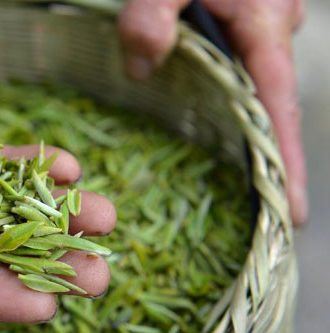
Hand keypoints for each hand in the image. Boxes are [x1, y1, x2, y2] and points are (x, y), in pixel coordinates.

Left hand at [118, 0, 306, 225]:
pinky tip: (208, 105)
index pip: (277, 111)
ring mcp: (265, 21)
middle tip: (258, 206)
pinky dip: (229, 91)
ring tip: (232, 169)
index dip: (285, 165)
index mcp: (263, 25)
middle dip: (266, 156)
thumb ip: (151, 17)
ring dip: (243, 123)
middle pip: (271, 104)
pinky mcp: (248, 15)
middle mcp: (273, 28)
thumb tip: (142, 70)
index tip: (290, 212)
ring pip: (253, 81)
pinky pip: (243, 63)